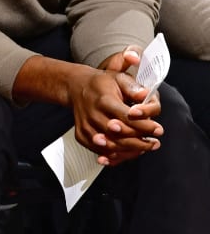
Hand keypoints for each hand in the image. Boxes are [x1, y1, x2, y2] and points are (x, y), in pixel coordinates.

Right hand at [71, 48, 161, 165]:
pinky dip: (113, 156)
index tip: (158, 130)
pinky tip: (126, 154)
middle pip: (119, 135)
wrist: (76, 87)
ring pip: (109, 145)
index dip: (144, 126)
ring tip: (144, 149)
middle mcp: (93, 114)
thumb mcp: (119, 77)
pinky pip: (97, 150)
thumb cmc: (102, 83)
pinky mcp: (81, 134)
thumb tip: (145, 95)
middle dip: (140, 142)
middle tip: (154, 143)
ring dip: (129, 151)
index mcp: (104, 100)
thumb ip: (133, 88)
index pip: (127, 118)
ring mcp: (86, 126)